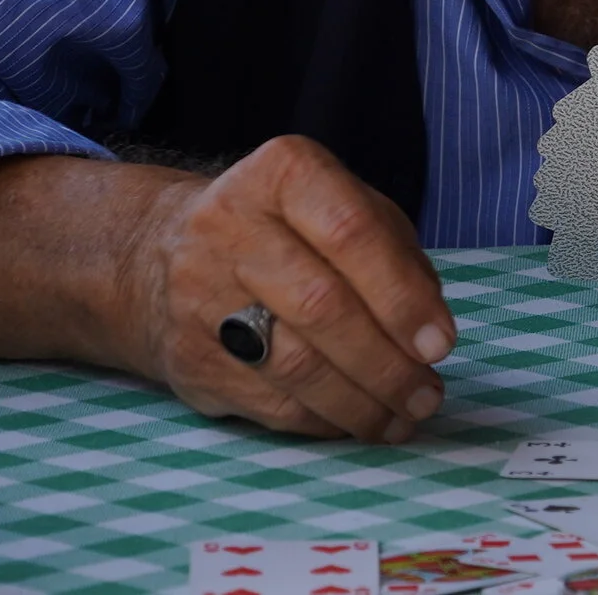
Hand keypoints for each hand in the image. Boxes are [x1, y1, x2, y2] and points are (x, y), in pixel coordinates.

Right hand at [123, 136, 457, 442]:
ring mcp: (200, 294)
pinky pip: (269, 404)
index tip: (439, 343)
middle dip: (387, 363)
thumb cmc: (285, 228)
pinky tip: (356, 423)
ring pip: (294, 366)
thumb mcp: (343, 206)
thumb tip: (429, 328)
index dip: (401, 294)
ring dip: (361, 405)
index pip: (350, 231)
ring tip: (403, 420)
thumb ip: (395, 252)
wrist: (158, 252)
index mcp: (282, 174)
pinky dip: (324, 423)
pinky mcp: (190, 358)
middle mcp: (231, 226)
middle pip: (321, 305)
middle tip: (427, 395)